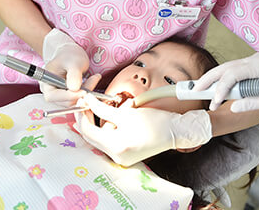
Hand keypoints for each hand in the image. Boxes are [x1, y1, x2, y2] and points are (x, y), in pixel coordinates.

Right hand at [40, 28, 90, 105]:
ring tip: (95, 77)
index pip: (54, 96)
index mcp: (46, 84)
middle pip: (65, 101)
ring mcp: (60, 97)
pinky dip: (87, 93)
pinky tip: (93, 81)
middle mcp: (51, 93)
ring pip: (74, 102)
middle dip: (81, 94)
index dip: (69, 96)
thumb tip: (74, 88)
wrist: (71, 54)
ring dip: (86, 93)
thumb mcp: (73, 61)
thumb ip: (74, 74)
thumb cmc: (70, 55)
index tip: (85, 91)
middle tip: (94, 79)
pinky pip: (79, 100)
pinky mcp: (69, 98)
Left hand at [74, 94, 211, 165]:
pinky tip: (118, 116)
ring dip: (102, 121)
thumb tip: (87, 101)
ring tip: (112, 106)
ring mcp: (121, 157)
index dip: (82, 114)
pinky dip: (111, 127)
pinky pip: (111, 140)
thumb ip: (102, 108)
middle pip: (92, 136)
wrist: (176, 131)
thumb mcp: (126, 113)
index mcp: (115, 146)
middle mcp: (116, 156)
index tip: (83, 100)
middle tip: (90, 102)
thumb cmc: (154, 121)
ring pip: (102, 137)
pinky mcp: (126, 154)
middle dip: (90, 118)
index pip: (88, 131)